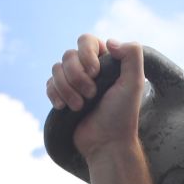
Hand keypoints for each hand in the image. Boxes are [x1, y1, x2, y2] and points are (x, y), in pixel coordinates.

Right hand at [46, 36, 143, 159]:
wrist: (106, 143)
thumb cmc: (122, 115)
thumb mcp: (134, 83)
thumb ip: (132, 54)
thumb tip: (109, 42)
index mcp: (105, 62)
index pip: (86, 40)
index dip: (86, 54)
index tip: (95, 73)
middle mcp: (88, 69)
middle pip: (68, 55)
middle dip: (77, 76)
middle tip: (91, 95)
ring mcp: (73, 83)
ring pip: (56, 69)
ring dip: (67, 89)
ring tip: (80, 107)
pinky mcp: (62, 96)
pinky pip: (49, 84)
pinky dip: (55, 94)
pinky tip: (63, 108)